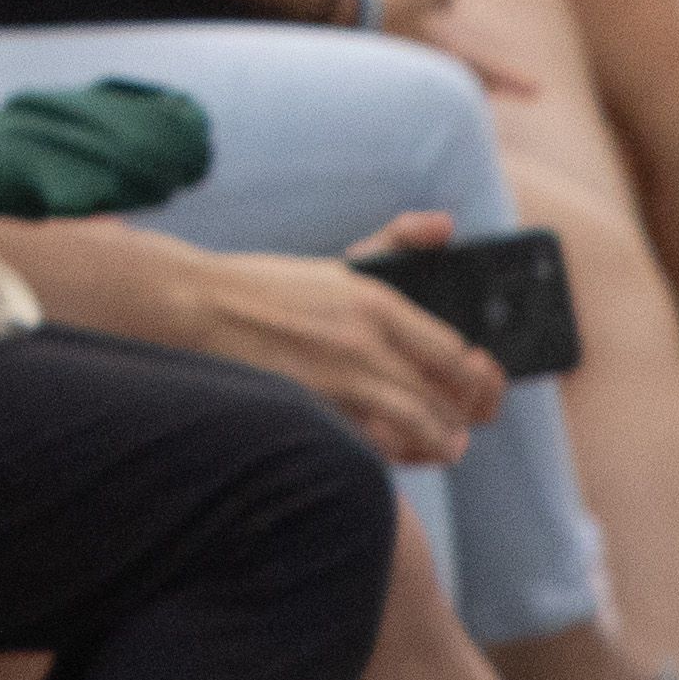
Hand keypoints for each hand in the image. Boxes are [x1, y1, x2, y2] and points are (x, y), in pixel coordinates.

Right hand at [149, 227, 504, 466]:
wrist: (202, 309)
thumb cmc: (270, 286)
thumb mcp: (339, 260)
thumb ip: (398, 239)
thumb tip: (446, 225)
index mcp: (376, 302)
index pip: (452, 351)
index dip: (474, 375)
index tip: (476, 380)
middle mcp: (366, 344)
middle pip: (443, 395)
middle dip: (464, 414)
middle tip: (466, 422)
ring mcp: (340, 385)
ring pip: (418, 428)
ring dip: (441, 441)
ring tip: (449, 444)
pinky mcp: (317, 414)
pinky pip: (377, 448)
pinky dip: (399, 454)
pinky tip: (403, 452)